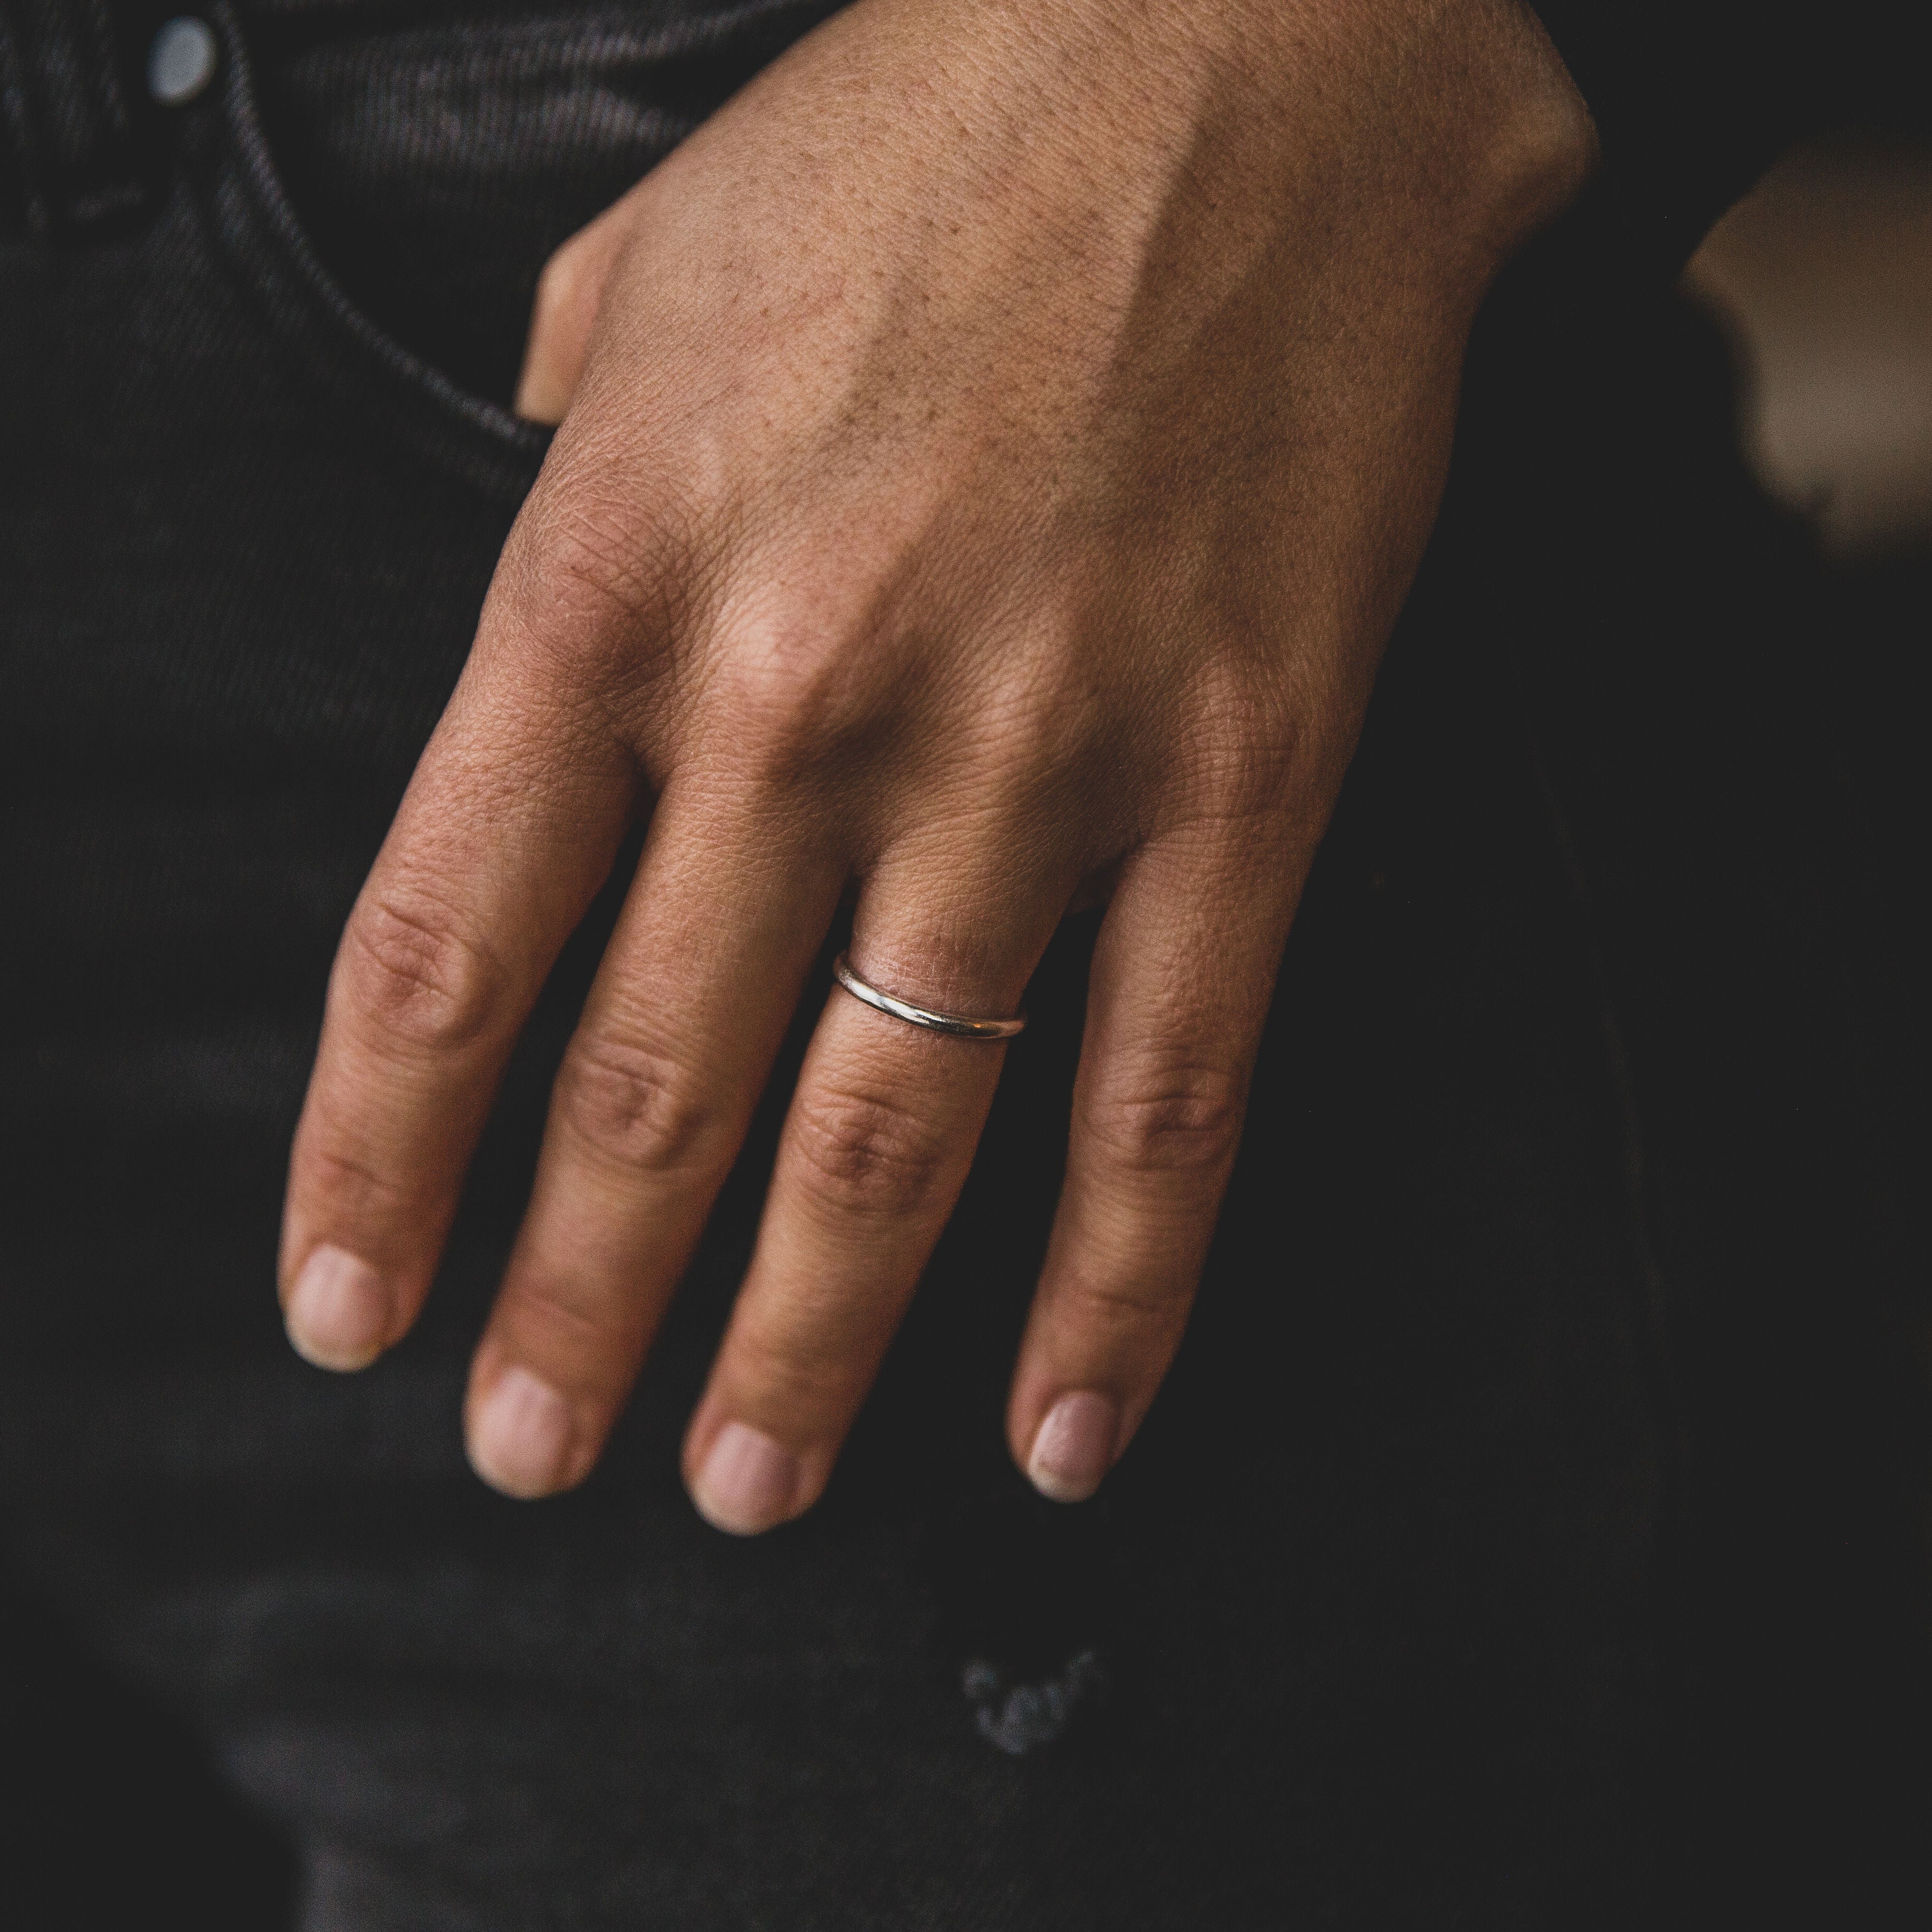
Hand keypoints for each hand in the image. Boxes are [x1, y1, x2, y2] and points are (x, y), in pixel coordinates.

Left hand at [279, 0, 1592, 1529]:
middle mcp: (806, 699)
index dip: (378, 1168)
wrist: (1244, 41)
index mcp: (617, 573)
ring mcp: (1038, 754)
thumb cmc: (924, 147)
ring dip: (803, 1343)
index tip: (355, 1314)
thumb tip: (556, 680)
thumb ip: (569, 503)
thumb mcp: (650, 290)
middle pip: (652, 1088)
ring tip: (742, 1485)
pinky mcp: (1241, 775)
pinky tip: (1060, 1431)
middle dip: (573, 1305)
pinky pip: (1169, 1093)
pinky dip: (1118, 1292)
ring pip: (897, 1131)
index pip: (444, 950)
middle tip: (530, 1451)